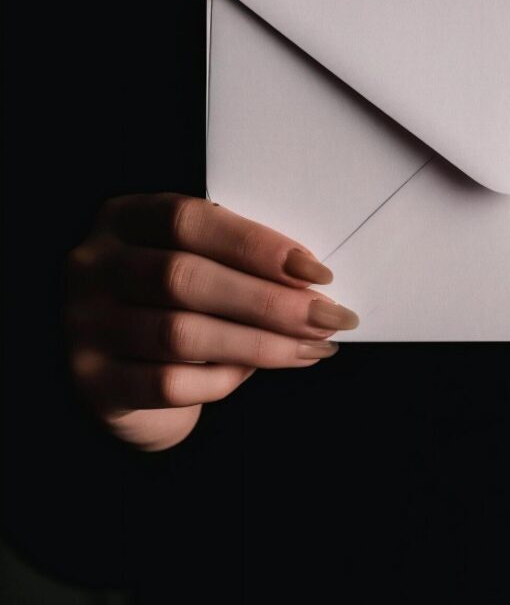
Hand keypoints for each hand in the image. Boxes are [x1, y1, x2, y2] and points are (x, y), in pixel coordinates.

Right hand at [64, 193, 357, 452]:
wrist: (123, 373)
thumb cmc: (178, 304)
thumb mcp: (197, 261)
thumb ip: (237, 260)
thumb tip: (310, 280)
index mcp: (124, 219)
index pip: (189, 220)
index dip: (256, 245)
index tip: (315, 272)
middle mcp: (93, 266)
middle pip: (186, 279)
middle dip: (271, 302)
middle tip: (329, 317)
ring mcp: (84, 325)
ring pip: (182, 335)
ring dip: (261, 343)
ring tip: (313, 347)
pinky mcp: (93, 382)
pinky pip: (168, 385)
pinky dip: (223, 380)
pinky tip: (256, 373)